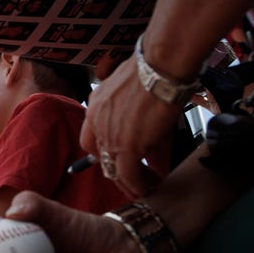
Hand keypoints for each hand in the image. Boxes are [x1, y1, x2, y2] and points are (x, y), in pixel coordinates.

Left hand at [82, 56, 180, 197]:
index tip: (117, 159)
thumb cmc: (157, 69)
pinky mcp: (127, 147)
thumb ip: (139, 116)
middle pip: (100, 157)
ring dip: (130, 182)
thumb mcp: (139, 93)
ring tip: (144, 188)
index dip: (105, 152)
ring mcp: (109, 136)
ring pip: (114, 170)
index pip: (91, 138)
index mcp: (96, 106)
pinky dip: (140, 185)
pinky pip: (129, 175)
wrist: (162, 63)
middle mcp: (96, 122)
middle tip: (132, 179)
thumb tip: (151, 137)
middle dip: (116, 170)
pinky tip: (150, 189)